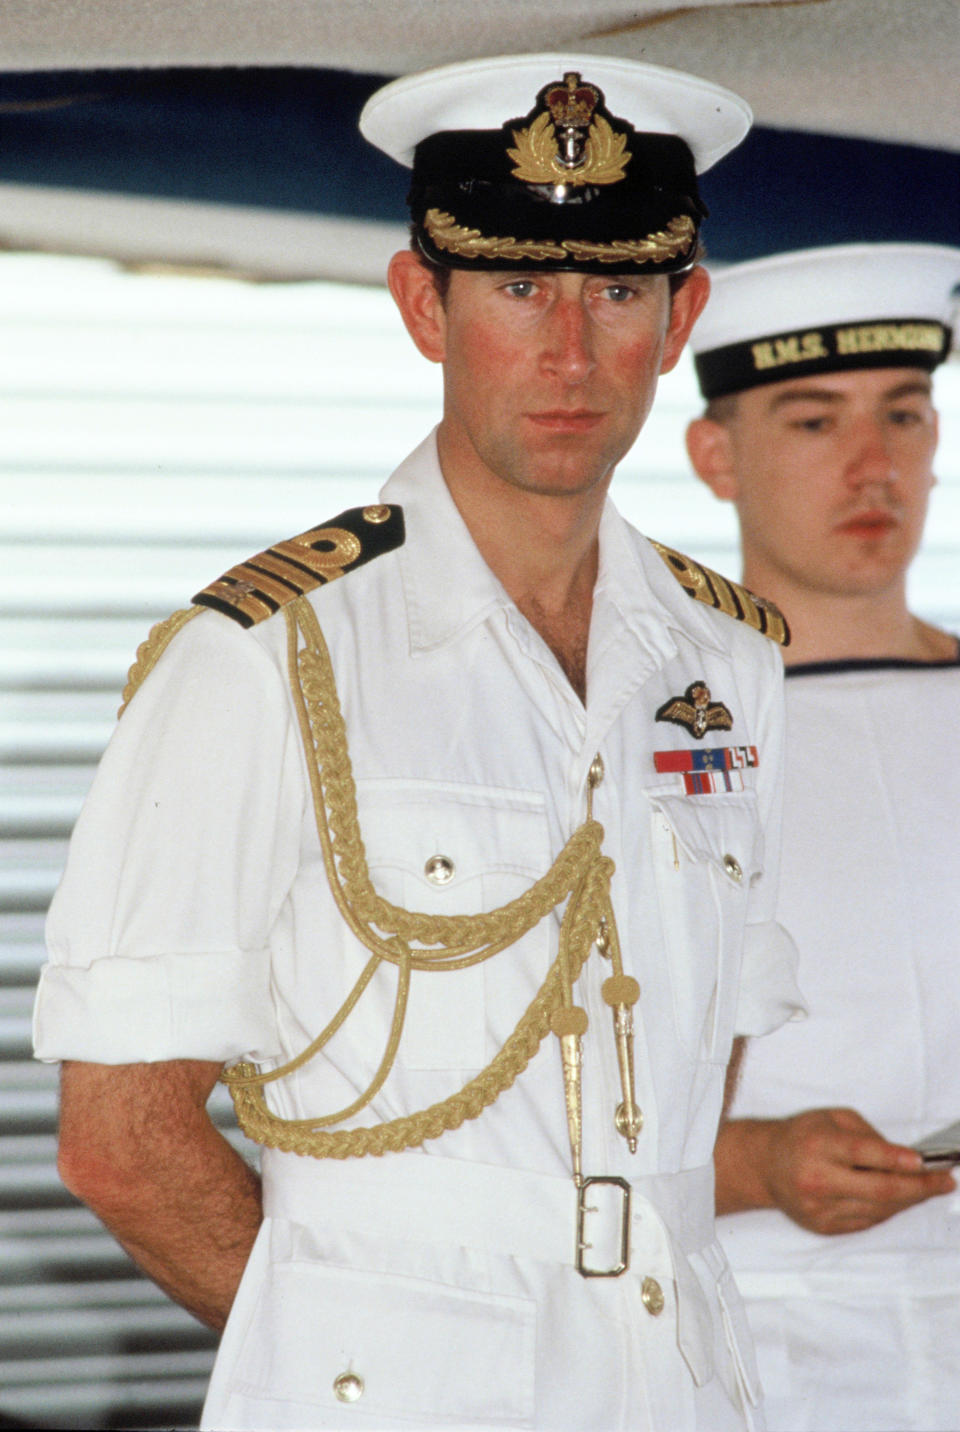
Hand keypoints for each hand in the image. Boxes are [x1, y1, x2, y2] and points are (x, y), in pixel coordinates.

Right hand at [753, 1107, 955, 1234]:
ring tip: (929, 1188)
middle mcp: (817, 1178)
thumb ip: (867, 1134)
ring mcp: (820, 1208)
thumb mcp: (831, 1118)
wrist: (765, 1166)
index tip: (924, 1162)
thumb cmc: (803, 1136)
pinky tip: (899, 1197)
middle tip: (945, 1182)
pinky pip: (868, 1220)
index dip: (895, 1158)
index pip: (862, 1152)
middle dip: (919, 1187)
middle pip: (879, 1189)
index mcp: (817, 1144)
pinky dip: (888, 1209)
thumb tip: (905, 1158)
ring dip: (909, 1199)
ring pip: (879, 1209)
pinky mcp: (823, 1227)